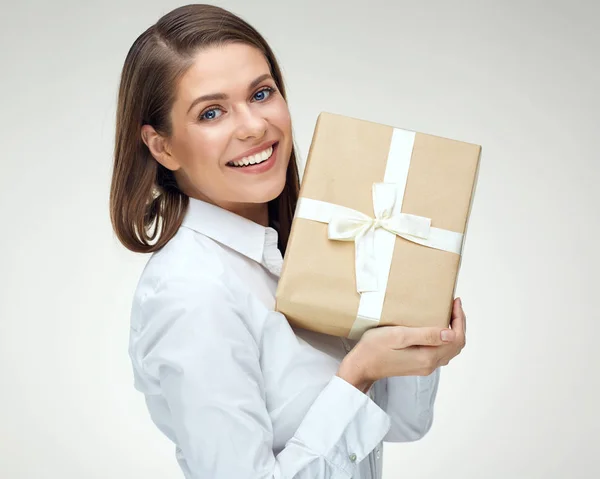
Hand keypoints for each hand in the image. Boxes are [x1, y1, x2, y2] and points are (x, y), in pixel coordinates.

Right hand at [337, 298, 466, 392]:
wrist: (361, 366)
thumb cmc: (375, 348)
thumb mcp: (399, 336)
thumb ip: (426, 335)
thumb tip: (450, 333)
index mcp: (428, 357)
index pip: (455, 338)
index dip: (459, 320)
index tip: (454, 302)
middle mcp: (430, 365)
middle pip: (456, 345)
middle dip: (459, 324)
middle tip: (454, 306)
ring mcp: (424, 367)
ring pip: (450, 350)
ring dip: (453, 332)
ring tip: (448, 314)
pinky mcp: (418, 365)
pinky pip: (440, 352)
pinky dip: (445, 339)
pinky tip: (436, 328)